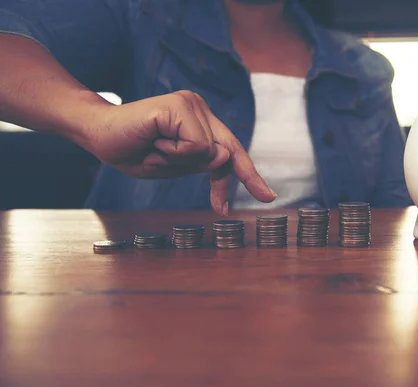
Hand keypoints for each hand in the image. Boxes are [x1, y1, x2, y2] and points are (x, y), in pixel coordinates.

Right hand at [84, 90, 275, 213]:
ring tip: (153, 149)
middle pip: (227, 153)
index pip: (232, 151)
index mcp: (201, 121)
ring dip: (177, 162)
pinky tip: (153, 142)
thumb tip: (225, 157)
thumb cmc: (134, 150)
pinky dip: (173, 154)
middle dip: (216, 178)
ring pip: (209, 152)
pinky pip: (194, 146)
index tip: (267, 197)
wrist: (96, 133)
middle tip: (169, 166)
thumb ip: (201, 164)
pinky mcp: (179, 106)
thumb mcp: (174, 166)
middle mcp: (200, 108)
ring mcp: (191, 104)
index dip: (250, 175)